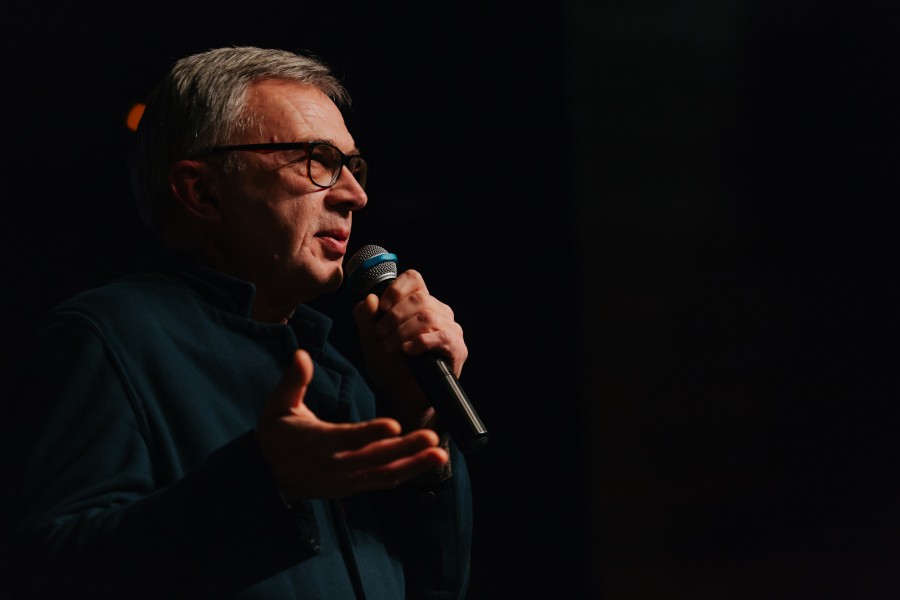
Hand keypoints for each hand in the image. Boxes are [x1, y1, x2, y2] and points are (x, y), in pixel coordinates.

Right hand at [256, 349, 448, 501]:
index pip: (346, 437)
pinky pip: (382, 480)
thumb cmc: (275, 435)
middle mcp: (334, 465)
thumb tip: (301, 354)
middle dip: (405, 449)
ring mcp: (345, 480)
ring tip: (439, 453)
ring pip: (384, 473)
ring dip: (414, 464)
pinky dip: (405, 473)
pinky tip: (426, 462)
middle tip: (432, 437)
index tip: (394, 424)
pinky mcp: (353, 486)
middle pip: (374, 458)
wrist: (269, 477)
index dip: (370, 432)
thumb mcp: (277, 406)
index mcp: (315, 442)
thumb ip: (293, 382)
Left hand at [352, 269, 467, 428]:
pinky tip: (408, 351)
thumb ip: (365, 318)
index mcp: (419, 303)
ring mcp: (450, 329)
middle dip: (394, 316)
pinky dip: (420, 342)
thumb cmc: (389, 363)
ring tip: (390, 346)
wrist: (402, 394)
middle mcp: (438, 311)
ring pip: (428, 316)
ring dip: (403, 331)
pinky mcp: (457, 348)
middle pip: (419, 298)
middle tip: (380, 334)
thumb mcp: (370, 339)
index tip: (382, 307)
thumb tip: (370, 298)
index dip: (396, 289)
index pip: (414, 279)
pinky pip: (442, 336)